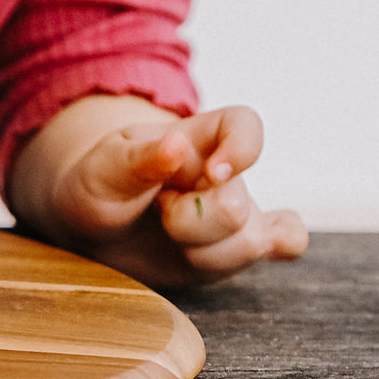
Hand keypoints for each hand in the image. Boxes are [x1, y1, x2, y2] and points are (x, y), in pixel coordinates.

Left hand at [10, 97, 307, 286]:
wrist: (92, 227)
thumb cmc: (99, 187)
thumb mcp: (103, 170)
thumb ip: (138, 160)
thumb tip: (176, 144)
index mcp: (193, 140)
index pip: (242, 125)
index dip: (241, 148)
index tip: (214, 174)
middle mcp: (223, 176)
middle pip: (235, 206)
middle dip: (189, 222)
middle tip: (158, 213)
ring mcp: (234, 212)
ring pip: (250, 241)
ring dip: (202, 252)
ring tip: (169, 235)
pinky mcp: (234, 246)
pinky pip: (287, 240)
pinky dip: (281, 246)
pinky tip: (267, 249)